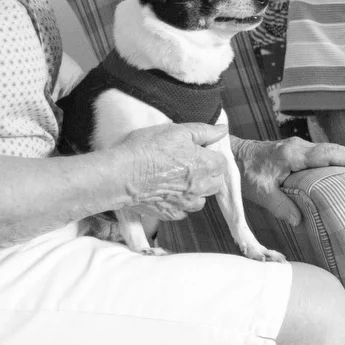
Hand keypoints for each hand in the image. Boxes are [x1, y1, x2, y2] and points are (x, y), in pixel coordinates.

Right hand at [112, 120, 232, 221]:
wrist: (122, 174)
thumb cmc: (147, 149)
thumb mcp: (176, 131)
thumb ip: (203, 131)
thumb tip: (222, 130)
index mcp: (205, 165)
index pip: (222, 163)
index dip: (211, 156)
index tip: (198, 153)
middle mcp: (200, 187)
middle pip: (215, 183)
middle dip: (208, 175)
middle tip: (189, 166)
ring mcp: (186, 203)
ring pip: (201, 200)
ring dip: (195, 192)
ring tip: (178, 181)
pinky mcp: (171, 214)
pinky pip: (183, 212)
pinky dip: (179, 204)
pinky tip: (167, 193)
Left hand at [232, 136, 344, 227]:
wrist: (233, 155)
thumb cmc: (245, 172)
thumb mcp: (261, 193)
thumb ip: (282, 207)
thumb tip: (301, 222)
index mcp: (293, 154)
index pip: (328, 154)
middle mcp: (299, 147)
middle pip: (335, 150)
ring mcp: (299, 147)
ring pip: (330, 150)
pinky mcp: (297, 151)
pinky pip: (322, 154)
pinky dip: (336, 161)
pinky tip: (341, 172)